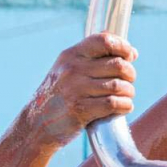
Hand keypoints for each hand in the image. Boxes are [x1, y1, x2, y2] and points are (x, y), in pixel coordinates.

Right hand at [26, 32, 137, 148]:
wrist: (36, 125)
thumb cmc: (57, 96)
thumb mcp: (66, 69)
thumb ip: (92, 56)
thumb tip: (129, 50)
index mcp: (70, 55)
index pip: (104, 41)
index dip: (123, 46)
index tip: (130, 56)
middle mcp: (72, 70)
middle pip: (117, 64)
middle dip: (130, 74)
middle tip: (128, 82)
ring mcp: (76, 90)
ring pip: (119, 85)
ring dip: (129, 93)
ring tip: (126, 97)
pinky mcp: (80, 110)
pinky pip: (114, 104)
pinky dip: (125, 106)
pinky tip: (123, 107)